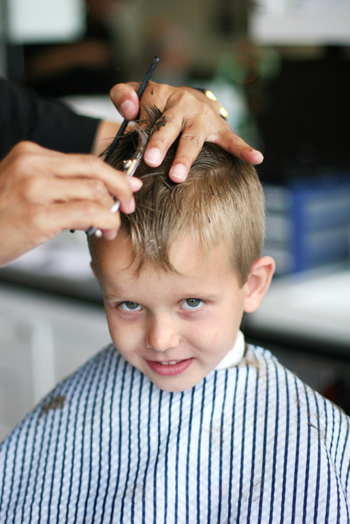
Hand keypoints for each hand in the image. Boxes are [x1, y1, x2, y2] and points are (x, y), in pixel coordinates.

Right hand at [0, 142, 141, 266]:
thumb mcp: (22, 187)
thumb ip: (55, 183)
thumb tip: (97, 190)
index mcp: (30, 155)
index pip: (84, 160)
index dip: (113, 174)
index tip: (128, 186)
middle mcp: (33, 165)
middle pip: (94, 169)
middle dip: (121, 188)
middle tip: (130, 204)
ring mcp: (35, 188)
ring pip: (95, 191)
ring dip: (113, 211)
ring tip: (111, 226)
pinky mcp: (39, 214)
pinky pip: (88, 212)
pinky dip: (106, 221)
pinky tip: (105, 230)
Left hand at [110, 81, 263, 182]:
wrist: (189, 99)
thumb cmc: (159, 104)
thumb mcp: (137, 93)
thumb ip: (123, 95)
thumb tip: (129, 110)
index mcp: (161, 95)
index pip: (147, 114)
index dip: (140, 131)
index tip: (133, 150)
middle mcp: (183, 103)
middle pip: (170, 125)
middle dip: (161, 144)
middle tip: (151, 161)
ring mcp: (203, 117)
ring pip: (193, 138)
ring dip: (186, 156)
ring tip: (178, 175)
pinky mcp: (220, 128)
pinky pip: (232, 139)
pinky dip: (244, 149)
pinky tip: (256, 158)